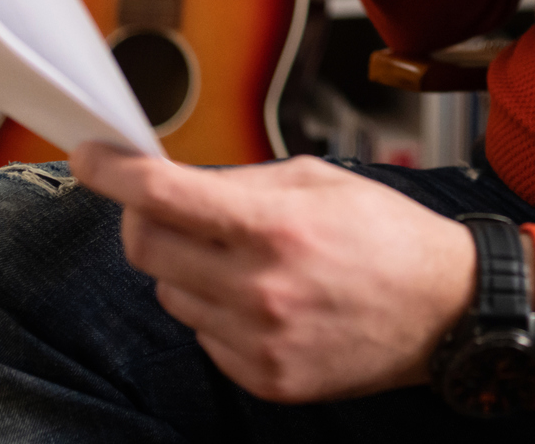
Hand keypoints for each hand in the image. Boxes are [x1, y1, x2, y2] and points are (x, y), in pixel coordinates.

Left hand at [70, 145, 476, 401]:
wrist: (443, 310)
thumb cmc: (389, 237)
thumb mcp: (320, 180)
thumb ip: (243, 181)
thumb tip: (179, 184)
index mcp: (274, 225)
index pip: (163, 194)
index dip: (113, 171)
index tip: (91, 156)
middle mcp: (259, 287)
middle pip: (146, 249)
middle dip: (144, 220)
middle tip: (168, 209)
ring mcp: (259, 340)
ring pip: (170, 294)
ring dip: (187, 270)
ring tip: (244, 261)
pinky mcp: (264, 377)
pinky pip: (203, 336)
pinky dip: (217, 313)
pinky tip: (264, 300)